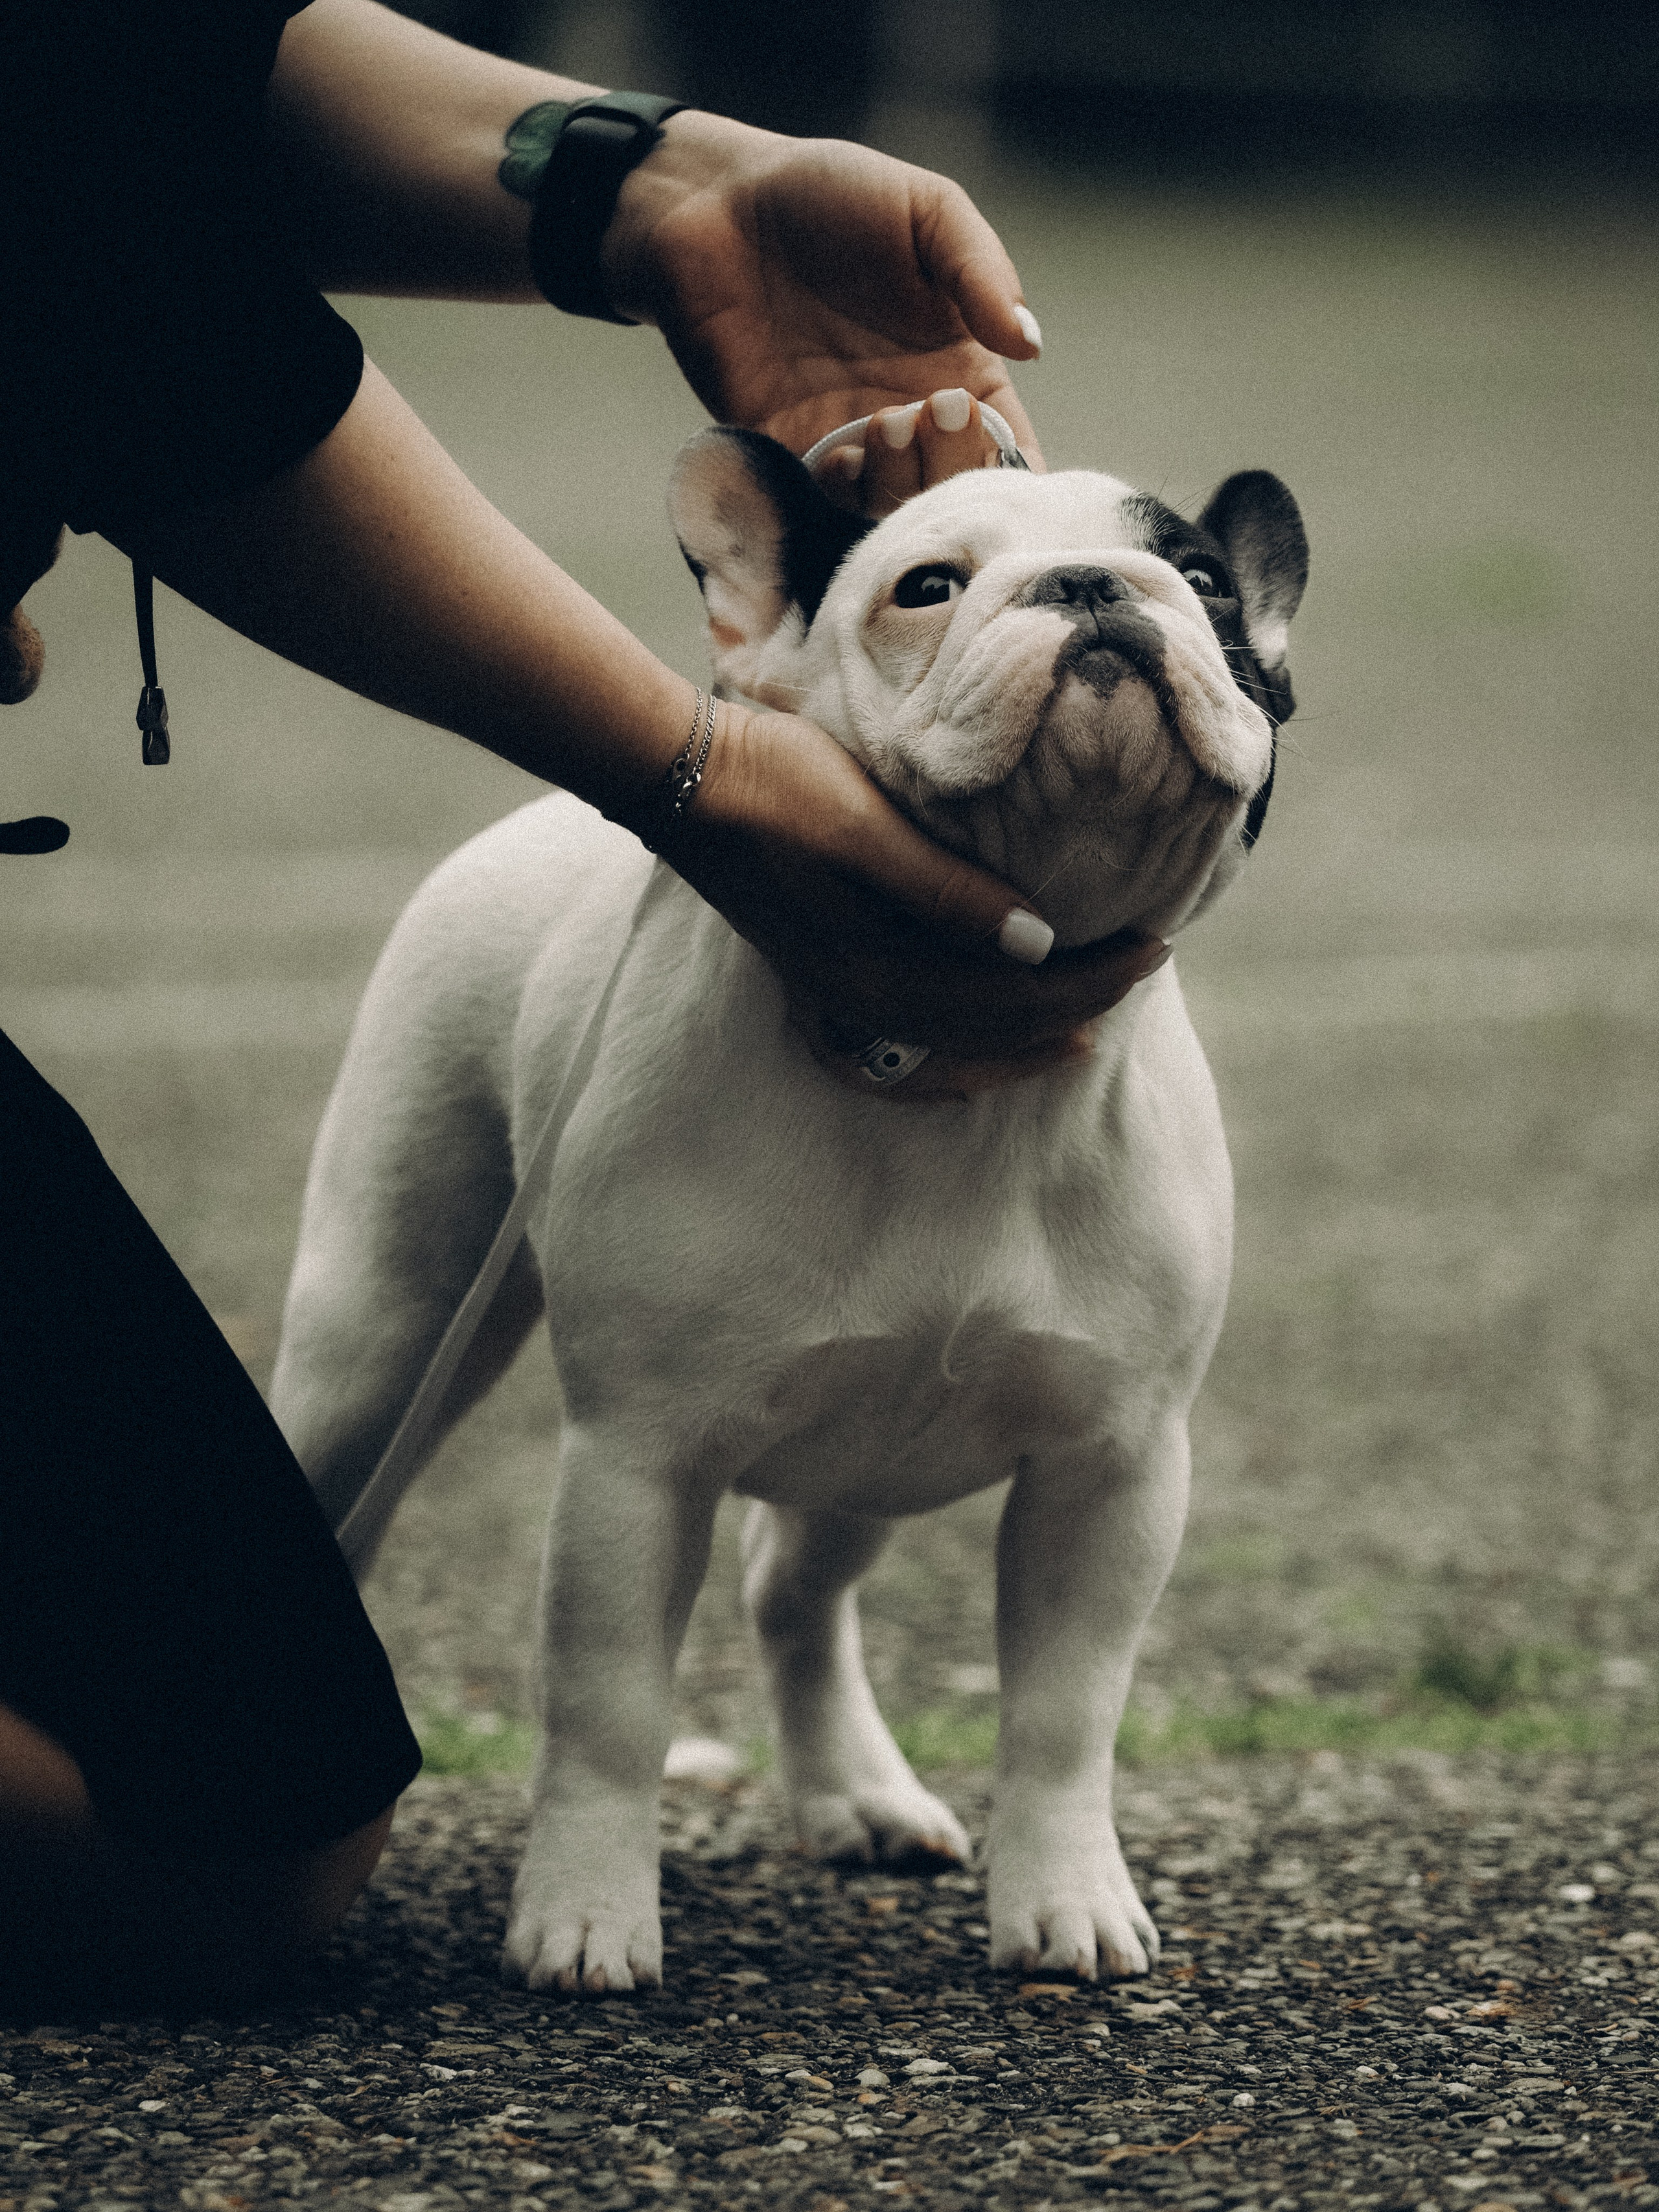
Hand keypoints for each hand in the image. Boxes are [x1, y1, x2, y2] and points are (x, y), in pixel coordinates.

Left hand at [603, 113, 1044, 467]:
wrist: (718, 203)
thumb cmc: (829, 193)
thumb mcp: (927, 211)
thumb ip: (983, 274)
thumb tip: (1030, 345)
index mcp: (957, 371)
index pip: (1003, 445)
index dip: (1009, 460)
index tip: (984, 428)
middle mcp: (905, 419)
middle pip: (952, 490)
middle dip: (951, 469)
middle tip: (927, 414)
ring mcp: (845, 441)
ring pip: (890, 510)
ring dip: (898, 485)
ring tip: (884, 425)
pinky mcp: (784, 454)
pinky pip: (821, 507)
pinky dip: (841, 497)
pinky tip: (841, 455)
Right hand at [664, 703, 1169, 1096]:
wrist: (680, 779)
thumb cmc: (777, 783)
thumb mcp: (868, 827)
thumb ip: (949, 893)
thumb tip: (1039, 943)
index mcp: (882, 968)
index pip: (1017, 992)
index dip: (1094, 974)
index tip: (1157, 942)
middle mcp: (862, 1000)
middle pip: (995, 1025)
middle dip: (1077, 1003)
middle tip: (1146, 967)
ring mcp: (837, 997)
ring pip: (952, 1048)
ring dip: (1023, 1037)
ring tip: (1085, 1023)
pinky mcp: (820, 978)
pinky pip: (898, 1054)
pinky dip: (949, 1062)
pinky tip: (972, 1054)